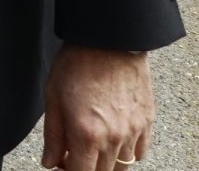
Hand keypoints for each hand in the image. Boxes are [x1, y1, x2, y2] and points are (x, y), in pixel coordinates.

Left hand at [41, 44, 153, 169]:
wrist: (109, 40)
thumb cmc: (77, 64)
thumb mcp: (53, 97)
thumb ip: (53, 135)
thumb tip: (50, 162)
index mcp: (87, 134)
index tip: (62, 164)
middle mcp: (114, 138)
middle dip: (85, 168)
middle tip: (72, 153)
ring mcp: (134, 132)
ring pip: (122, 166)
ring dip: (105, 163)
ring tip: (91, 145)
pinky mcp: (147, 122)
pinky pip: (140, 153)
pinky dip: (126, 153)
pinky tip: (113, 138)